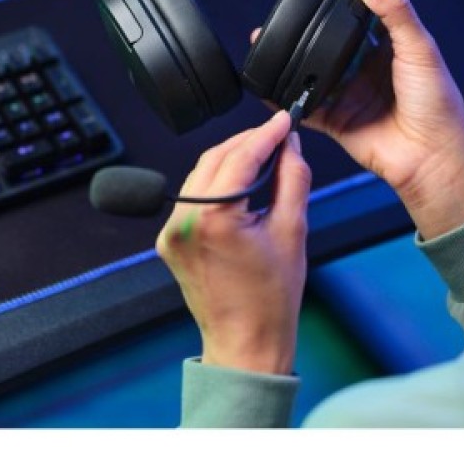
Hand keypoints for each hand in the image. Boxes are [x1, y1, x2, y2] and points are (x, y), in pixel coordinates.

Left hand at [155, 110, 310, 374]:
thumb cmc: (271, 300)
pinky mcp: (170, 240)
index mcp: (214, 218)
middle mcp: (184, 220)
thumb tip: (289, 144)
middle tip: (278, 134)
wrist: (245, 343)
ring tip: (264, 154)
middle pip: (217, 158)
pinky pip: (193, 196)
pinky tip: (240, 181)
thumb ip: (291, 177)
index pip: (242, 156)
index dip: (267, 133)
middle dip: (249, 142)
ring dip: (232, 159)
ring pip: (201, 174)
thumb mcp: (293, 230)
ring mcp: (172, 231)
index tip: (285, 119)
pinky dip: (216, 183)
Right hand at [259, 0, 463, 238]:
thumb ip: (395, 11)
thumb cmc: (437, 104)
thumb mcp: (420, 48)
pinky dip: (287, 99)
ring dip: (292, 62)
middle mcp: (366, 70)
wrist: (432, 156)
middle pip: (331, 46)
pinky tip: (269, 86)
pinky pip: (306, 107)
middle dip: (308, 33)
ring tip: (268, 43)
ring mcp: (349, 95)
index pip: (360, 19)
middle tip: (284, 16)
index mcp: (390, 48)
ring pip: (314, 74)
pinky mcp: (336, 121)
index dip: (342, 4)